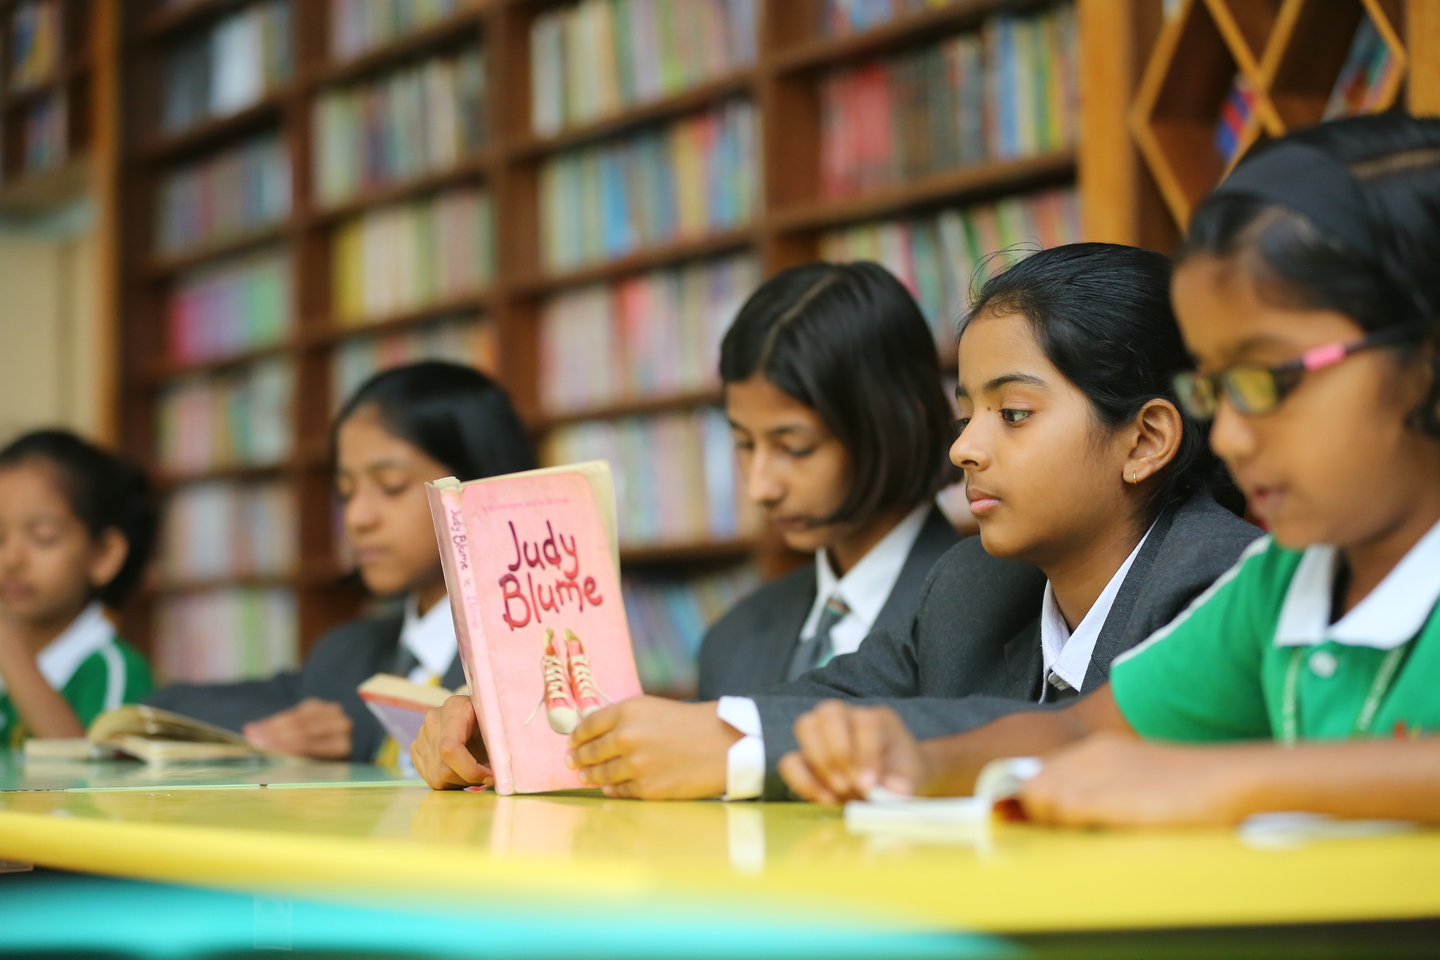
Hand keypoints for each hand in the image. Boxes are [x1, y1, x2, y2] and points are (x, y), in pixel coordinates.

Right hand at [243, 698, 352, 758]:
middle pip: (305, 730)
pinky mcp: (317, 704)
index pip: (312, 745)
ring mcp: (331, 712)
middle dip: (276, 736)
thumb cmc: (315, 763)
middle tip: (255, 741)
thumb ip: (297, 764)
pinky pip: (293, 712)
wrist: (327, 741)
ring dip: (272, 728)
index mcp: (342, 747)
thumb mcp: (312, 768)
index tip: (267, 750)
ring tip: (252, 734)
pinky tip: (257, 727)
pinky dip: (274, 721)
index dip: (288, 746)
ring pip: (297, 719)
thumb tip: (269, 769)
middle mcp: (342, 727)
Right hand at [410, 694, 492, 789]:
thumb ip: (499, 746)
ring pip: (438, 777)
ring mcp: (421, 735)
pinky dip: (451, 781)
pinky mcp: (416, 749)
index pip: (450, 749)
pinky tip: (463, 769)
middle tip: (488, 776)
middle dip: (470, 779)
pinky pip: (432, 778)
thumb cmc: (491, 719)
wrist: (475, 711)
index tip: (492, 776)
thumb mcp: (498, 726)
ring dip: (462, 781)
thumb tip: (500, 775)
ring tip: (477, 770)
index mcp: (454, 708)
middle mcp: (432, 720)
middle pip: (444, 769)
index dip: (471, 770)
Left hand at [566, 696, 739, 798]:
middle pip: (591, 751)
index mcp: (628, 711)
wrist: (724, 744)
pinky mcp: (647, 788)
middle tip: (571, 762)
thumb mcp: (654, 707)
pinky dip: (611, 789)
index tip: (571, 741)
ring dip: (589, 776)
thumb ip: (626, 718)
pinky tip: (607, 788)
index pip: (589, 725)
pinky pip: (620, 791)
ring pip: (601, 774)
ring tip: (583, 776)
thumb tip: (598, 734)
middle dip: (579, 757)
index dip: (577, 735)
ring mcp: (635, 765)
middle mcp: (627, 737)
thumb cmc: (692, 722)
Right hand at [779, 701, 929, 802]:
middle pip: (830, 712)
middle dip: (838, 751)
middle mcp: (847, 718)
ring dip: (820, 762)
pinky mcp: (805, 759)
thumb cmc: (902, 776)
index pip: (866, 722)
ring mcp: (823, 735)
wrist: (892, 786)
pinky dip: (803, 781)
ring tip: (839, 790)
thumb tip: (897, 791)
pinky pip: (790, 761)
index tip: (870, 782)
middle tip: (850, 784)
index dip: (866, 752)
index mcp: (877, 719)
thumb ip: (904, 784)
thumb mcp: (911, 779)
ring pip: (806, 726)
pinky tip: (825, 799)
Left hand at [1019, 733, 1250, 826]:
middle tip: (1067, 834)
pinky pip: (1061, 809)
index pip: (1044, 773)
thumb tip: (1083, 818)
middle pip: (1035, 783)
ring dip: (1051, 822)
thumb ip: (1110, 794)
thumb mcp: (1144, 785)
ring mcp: (1096, 771)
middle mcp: (1091, 754)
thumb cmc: (1200, 792)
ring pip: (1039, 795)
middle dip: (1040, 813)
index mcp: (1100, 749)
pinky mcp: (1106, 792)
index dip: (1038, 802)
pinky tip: (1096, 835)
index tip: (1041, 821)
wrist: (1232, 782)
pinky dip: (1067, 827)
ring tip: (1085, 836)